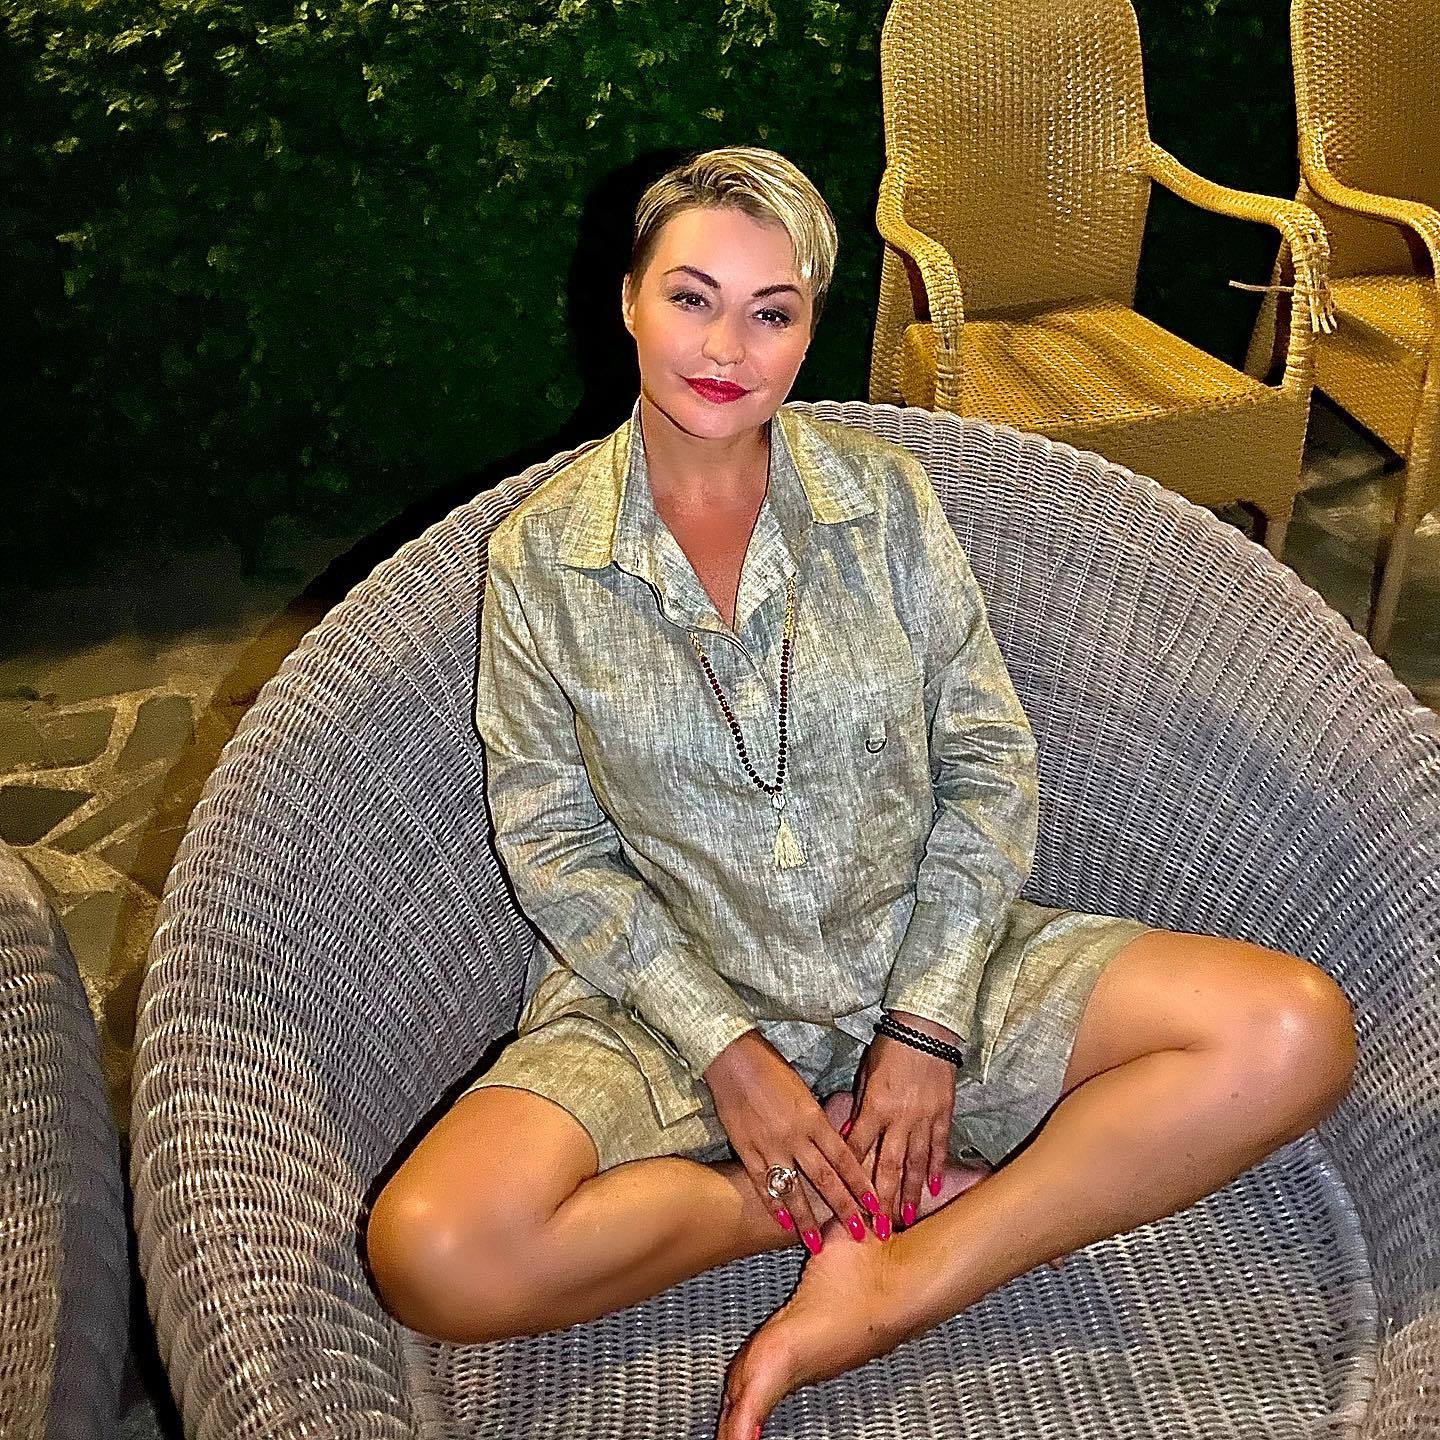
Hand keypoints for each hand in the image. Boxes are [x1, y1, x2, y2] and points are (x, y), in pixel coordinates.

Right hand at [703, 1031, 885, 1248]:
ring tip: (817, 1243)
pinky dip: (774, 1204)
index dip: (861, 1184)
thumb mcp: (804, 1092)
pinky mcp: (747, 1150)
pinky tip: (783, 1222)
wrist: (733, 1059)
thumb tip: (838, 1143)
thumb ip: (820, 1120)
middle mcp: (795, 1136)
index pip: (844, 1158)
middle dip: (844, 1208)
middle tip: (860, 1234)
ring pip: (794, 1189)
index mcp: (813, 1118)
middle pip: (825, 1179)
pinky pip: (763, 1183)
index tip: (877, 1206)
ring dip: (808, 1218)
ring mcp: (770, 1146)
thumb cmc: (772, 1069)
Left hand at [844, 1012, 958, 1227]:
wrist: (926, 1029)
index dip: (851, 1178)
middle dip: (881, 1201)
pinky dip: (936, 1168)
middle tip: (876, 1230)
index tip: (845, 1202)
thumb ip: (859, 1107)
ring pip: (915, 1163)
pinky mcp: (943, 1114)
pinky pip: (939, 1146)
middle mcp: (899, 1118)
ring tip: (904, 1219)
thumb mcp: (865, 1074)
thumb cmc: (889, 1047)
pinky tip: (933, 1189)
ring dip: (909, 1193)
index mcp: (874, 1107)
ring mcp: (924, 1118)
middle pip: (887, 1167)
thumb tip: (848, 1135)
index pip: (858, 1149)